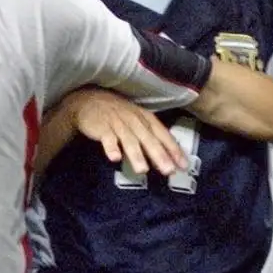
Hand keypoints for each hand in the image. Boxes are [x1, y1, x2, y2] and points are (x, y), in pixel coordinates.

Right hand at [62, 87, 188, 175]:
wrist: (89, 101)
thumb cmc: (118, 114)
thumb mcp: (137, 120)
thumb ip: (151, 136)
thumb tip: (169, 157)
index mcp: (146, 118)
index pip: (163, 135)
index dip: (173, 150)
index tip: (183, 165)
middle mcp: (134, 120)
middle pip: (148, 139)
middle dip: (159, 155)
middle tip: (168, 171)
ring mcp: (118, 123)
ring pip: (129, 140)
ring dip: (136, 155)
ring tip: (143, 170)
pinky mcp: (102, 127)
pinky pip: (107, 138)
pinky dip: (111, 147)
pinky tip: (114, 158)